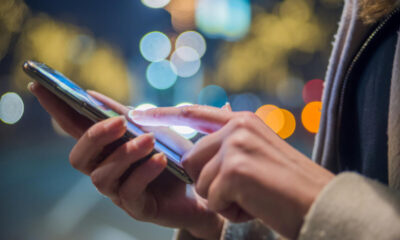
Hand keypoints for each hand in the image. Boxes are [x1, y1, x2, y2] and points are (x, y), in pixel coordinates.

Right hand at [28, 82, 223, 239]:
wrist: (204, 183)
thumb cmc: (174, 154)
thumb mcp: (151, 127)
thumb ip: (123, 114)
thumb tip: (91, 94)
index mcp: (106, 149)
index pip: (73, 128)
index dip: (56, 109)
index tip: (40, 84)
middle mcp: (106, 171)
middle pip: (78, 158)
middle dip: (95, 138)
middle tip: (120, 123)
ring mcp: (119, 192)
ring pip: (101, 176)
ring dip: (124, 154)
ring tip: (149, 140)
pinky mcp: (138, 208)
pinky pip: (130, 192)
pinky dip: (145, 172)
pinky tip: (162, 160)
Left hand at [129, 105, 334, 238]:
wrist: (322, 205)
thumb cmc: (289, 187)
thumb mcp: (260, 155)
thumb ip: (231, 146)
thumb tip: (199, 148)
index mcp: (244, 122)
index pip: (197, 114)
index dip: (167, 115)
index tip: (138, 113)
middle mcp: (238, 128)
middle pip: (192, 159)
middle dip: (210, 182)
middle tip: (243, 190)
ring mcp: (236, 146)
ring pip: (201, 181)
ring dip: (222, 198)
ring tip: (253, 197)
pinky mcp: (235, 169)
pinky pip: (213, 198)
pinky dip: (231, 210)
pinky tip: (255, 205)